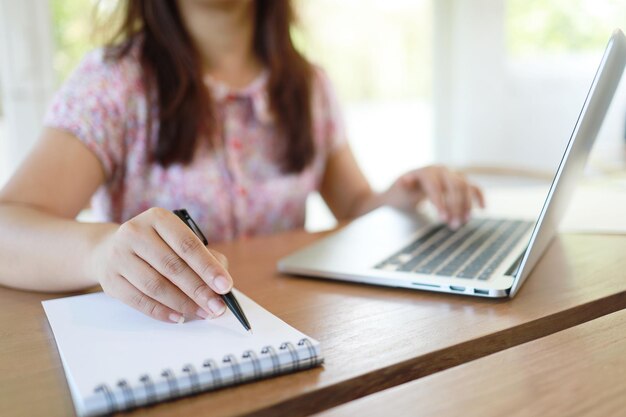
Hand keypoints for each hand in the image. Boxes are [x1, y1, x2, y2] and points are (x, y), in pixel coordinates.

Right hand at [90, 207, 231, 322]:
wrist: (109, 250)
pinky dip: (162, 312)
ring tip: (202, 313)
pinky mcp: (110, 279)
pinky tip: (179, 317)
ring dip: (183, 304)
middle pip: (172, 267)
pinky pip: (139, 301)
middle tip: (217, 307)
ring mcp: (118, 256)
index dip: (208, 267)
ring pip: (156, 286)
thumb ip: (204, 256)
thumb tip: (221, 283)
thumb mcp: (178, 241)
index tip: (225, 286)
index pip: (187, 245)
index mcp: (158, 218)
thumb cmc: (157, 246)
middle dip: (199, 290)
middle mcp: (135, 232)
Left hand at [383, 165, 484, 228]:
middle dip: (456, 206)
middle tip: (454, 225)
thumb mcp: (398, 191)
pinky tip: (482, 208)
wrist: (404, 190)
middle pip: (455, 185)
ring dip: (466, 205)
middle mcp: (441, 170)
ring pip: (465, 187)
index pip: (436, 186)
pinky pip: (472, 187)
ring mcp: (451, 174)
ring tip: (463, 222)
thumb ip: (402, 186)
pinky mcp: (459, 181)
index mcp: (426, 172)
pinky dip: (479, 196)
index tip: (443, 219)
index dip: (441, 203)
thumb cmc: (401, 192)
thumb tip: (404, 181)